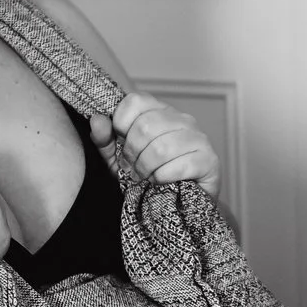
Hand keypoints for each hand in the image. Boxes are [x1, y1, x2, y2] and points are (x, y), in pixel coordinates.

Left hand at [93, 94, 220, 194]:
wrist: (181, 205)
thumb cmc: (150, 177)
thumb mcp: (118, 159)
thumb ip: (105, 140)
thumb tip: (97, 120)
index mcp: (160, 111)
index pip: (135, 101)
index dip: (121, 125)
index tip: (121, 144)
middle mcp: (182, 119)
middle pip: (146, 126)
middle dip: (132, 153)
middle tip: (132, 168)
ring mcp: (198, 138)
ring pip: (161, 148)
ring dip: (147, 168)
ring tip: (145, 177)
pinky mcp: (209, 160)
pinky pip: (180, 166)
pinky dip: (164, 178)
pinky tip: (162, 182)